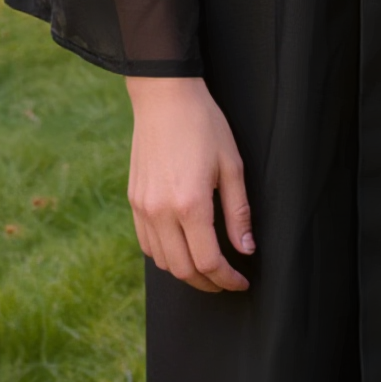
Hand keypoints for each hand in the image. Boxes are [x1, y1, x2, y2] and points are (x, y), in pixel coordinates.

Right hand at [125, 76, 253, 292]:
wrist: (164, 99)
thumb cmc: (204, 126)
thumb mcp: (232, 164)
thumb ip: (239, 211)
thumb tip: (246, 248)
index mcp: (190, 204)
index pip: (208, 261)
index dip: (227, 279)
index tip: (241, 281)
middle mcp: (161, 213)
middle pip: (183, 270)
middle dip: (208, 283)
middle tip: (227, 281)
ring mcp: (143, 209)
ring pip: (163, 262)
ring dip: (186, 272)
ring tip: (208, 267)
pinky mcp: (133, 202)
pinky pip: (147, 244)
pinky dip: (166, 256)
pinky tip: (182, 248)